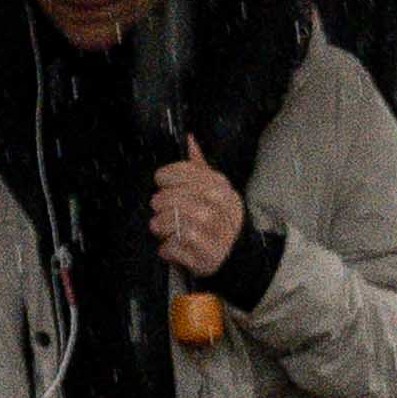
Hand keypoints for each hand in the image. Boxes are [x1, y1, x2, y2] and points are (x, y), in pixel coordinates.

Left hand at [149, 145, 249, 280]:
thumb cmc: (218, 218)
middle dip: (162, 203)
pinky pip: (178, 249)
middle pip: (180, 200)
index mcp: (223, 189)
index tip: (162, 182)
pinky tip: (169, 245)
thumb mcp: (213, 189)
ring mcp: (217, 236)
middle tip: (158, 207)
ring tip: (161, 226)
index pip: (187, 175)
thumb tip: (188, 139)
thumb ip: (198, 166)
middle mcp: (223, 210)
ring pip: (179, 225)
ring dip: (162, 225)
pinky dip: (168, 248)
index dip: (168, 177)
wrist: (238, 254)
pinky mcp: (209, 258)